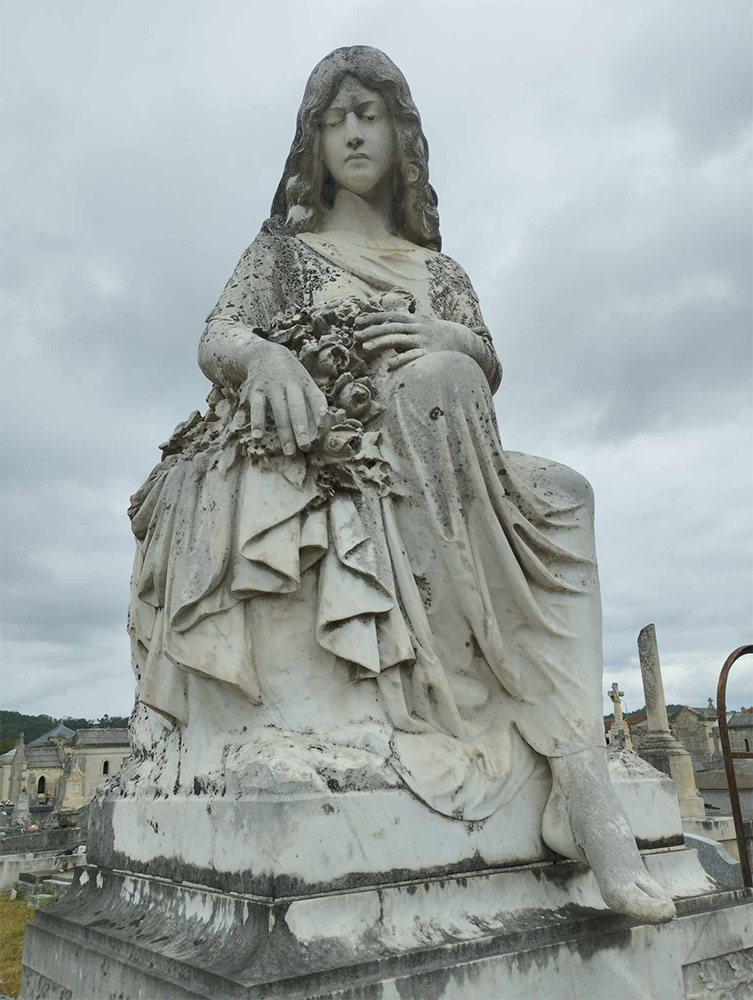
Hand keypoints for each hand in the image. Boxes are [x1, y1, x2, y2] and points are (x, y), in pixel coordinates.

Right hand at [240, 340, 327, 454]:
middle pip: (297, 407)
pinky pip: (256, 408)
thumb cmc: (290, 375)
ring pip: (279, 410)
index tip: (324, 428)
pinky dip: (257, 422)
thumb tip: (324, 427)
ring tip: (288, 451)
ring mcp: (272, 386)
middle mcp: (289, 384)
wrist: (264, 353)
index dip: (320, 412)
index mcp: (305, 383)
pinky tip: (258, 437)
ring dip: (284, 431)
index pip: (316, 398)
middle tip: (305, 447)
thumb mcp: (304, 382)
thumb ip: (314, 402)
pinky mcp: (255, 390)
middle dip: (301, 428)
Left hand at [353, 312, 474, 369]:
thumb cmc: (436, 334)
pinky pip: (413, 357)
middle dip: (372, 331)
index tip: (357, 321)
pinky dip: (401, 360)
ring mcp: (423, 341)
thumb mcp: (421, 323)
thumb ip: (403, 323)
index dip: (373, 318)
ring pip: (398, 339)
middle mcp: (416, 328)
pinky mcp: (429, 354)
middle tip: (355, 335)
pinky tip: (389, 366)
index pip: (389, 316)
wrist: (463, 340)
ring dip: (380, 343)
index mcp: (413, 320)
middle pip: (390, 327)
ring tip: (364, 348)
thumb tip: (383, 324)